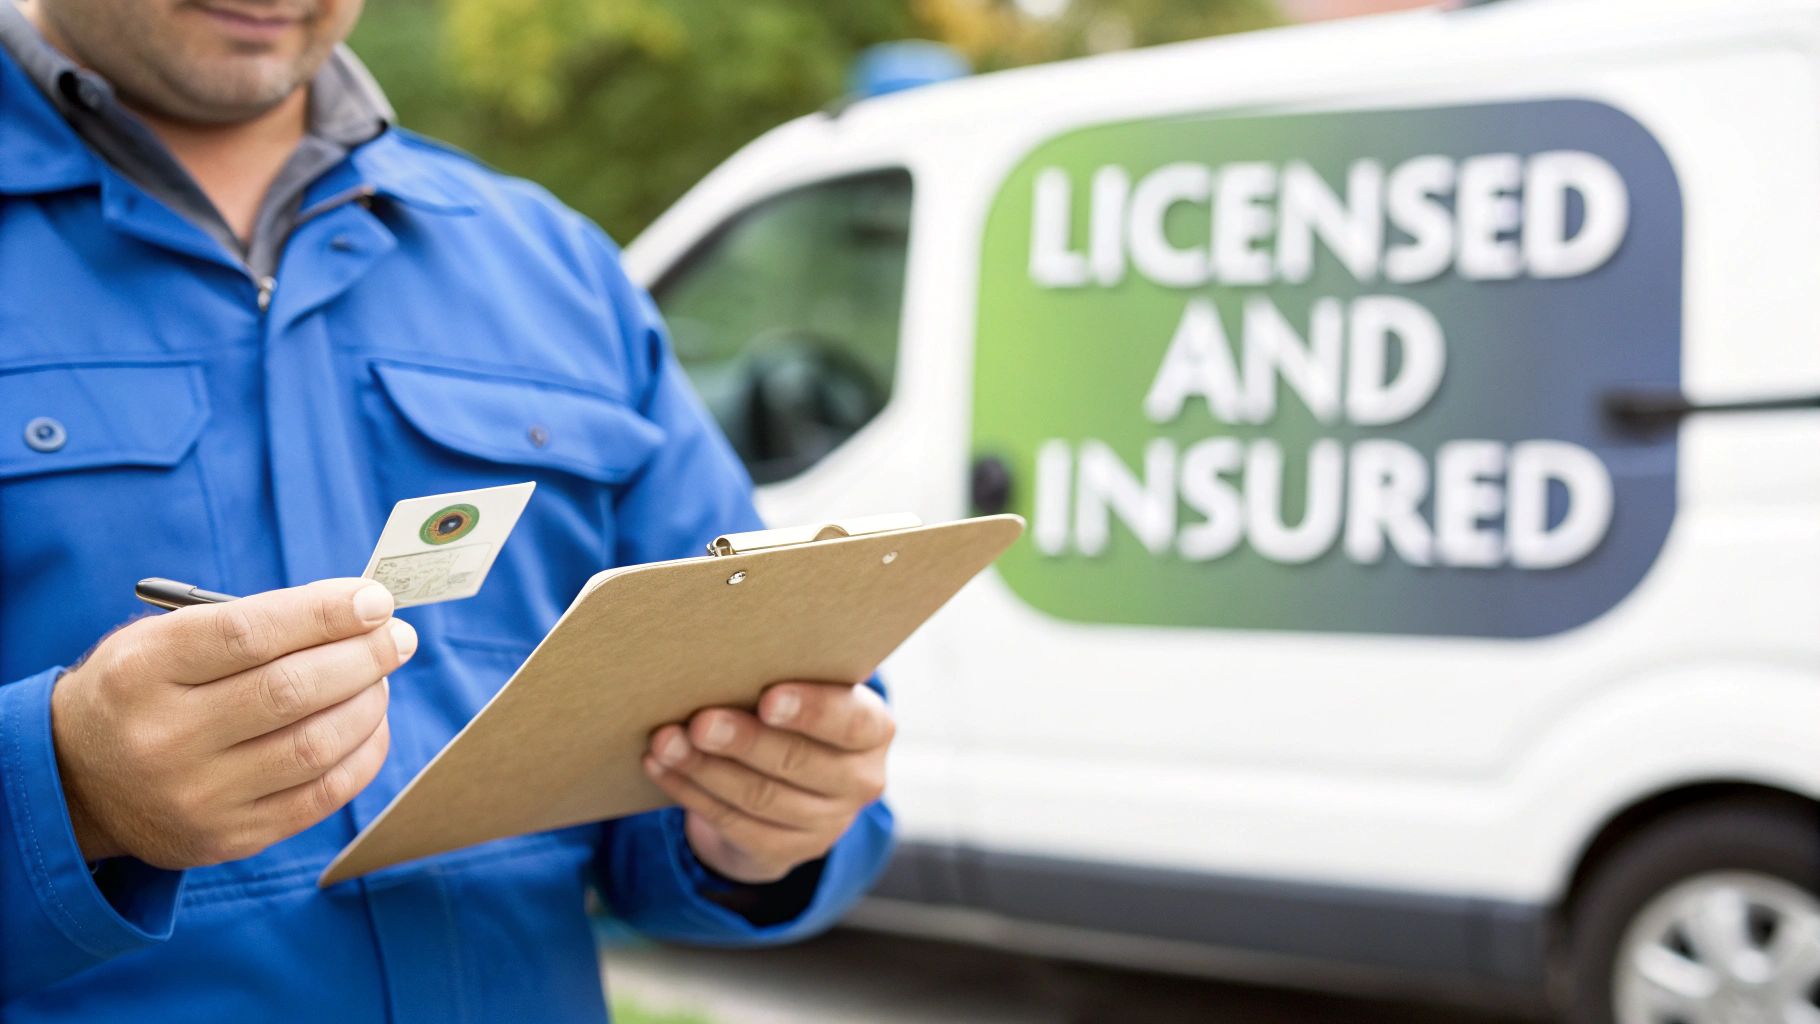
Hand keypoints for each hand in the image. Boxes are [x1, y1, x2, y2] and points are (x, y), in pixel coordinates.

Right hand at [50, 578, 414, 868]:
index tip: (376, 599)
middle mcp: (163, 737)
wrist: (78, 783)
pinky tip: (370, 723)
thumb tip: (358, 609)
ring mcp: (196, 796)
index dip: (324, 613)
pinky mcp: (228, 838)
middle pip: (290, 690)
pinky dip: (363, 753)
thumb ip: (250, 622)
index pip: (248, 634)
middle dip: (362, 656)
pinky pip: (321, 796)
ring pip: (315, 745)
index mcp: (142, 671)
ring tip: (381, 676)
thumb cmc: (144, 690)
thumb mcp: (162, 640)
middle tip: (397, 637)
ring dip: (368, 702)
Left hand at [643, 682, 892, 884]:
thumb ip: (788, 674)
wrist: (793, 789)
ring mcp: (827, 823)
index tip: (767, 699)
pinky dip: (692, 793)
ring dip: (705, 768)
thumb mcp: (807, 692)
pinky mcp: (787, 851)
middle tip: (699, 722)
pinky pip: (733, 824)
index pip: (850, 722)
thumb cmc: (794, 717)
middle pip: (798, 762)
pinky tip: (661, 768)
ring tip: (665, 742)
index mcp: (873, 730)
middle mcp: (860, 780)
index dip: (811, 711)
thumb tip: (734, 646)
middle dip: (743, 741)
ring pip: (760, 797)